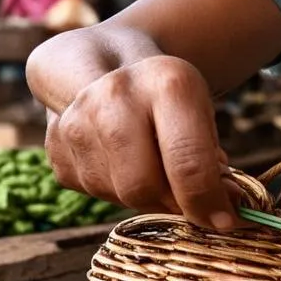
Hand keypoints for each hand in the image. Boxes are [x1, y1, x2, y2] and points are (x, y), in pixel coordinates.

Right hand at [45, 56, 236, 229]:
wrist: (107, 58)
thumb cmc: (166, 93)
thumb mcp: (201, 110)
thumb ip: (212, 159)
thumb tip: (226, 209)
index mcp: (166, 82)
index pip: (188, 162)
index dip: (208, 202)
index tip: (225, 222)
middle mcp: (115, 95)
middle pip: (142, 185)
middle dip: (172, 205)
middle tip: (189, 203)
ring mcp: (76, 118)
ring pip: (115, 193)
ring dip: (144, 197)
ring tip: (156, 169)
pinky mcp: (54, 142)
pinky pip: (90, 190)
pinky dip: (114, 189)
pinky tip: (124, 162)